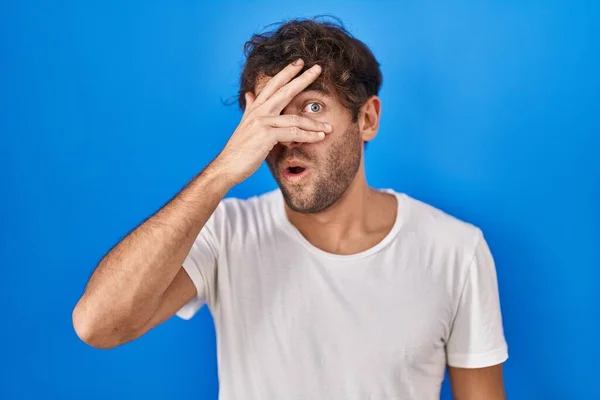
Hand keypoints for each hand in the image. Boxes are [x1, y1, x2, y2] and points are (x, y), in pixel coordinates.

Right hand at [213, 59, 331, 185]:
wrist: (228, 166)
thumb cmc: (239, 149)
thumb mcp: (245, 125)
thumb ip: (250, 108)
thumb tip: (249, 94)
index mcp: (255, 108)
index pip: (272, 85)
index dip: (286, 73)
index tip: (299, 63)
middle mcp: (258, 112)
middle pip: (284, 91)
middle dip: (302, 79)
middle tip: (318, 68)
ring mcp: (262, 122)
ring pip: (294, 118)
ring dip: (314, 123)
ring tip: (329, 127)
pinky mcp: (267, 135)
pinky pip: (294, 133)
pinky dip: (309, 136)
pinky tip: (319, 137)